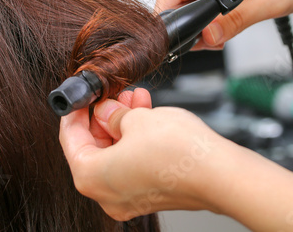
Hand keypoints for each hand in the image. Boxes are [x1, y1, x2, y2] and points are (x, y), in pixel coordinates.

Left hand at [59, 88, 234, 220]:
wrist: (221, 175)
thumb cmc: (180, 154)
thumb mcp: (137, 119)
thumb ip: (113, 114)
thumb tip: (107, 111)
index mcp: (92, 178)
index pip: (70, 141)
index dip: (74, 114)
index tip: (80, 100)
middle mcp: (108, 194)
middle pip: (94, 148)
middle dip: (105, 116)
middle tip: (114, 95)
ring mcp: (131, 196)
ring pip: (116, 153)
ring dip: (123, 123)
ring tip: (134, 98)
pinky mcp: (151, 193)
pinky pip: (133, 162)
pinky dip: (136, 139)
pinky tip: (147, 114)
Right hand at [155, 0, 292, 49]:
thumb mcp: (270, 3)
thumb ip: (235, 22)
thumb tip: (206, 37)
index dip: (170, 20)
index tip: (177, 42)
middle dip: (188, 24)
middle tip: (211, 42)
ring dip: (198, 21)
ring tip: (223, 32)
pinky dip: (204, 14)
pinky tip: (222, 22)